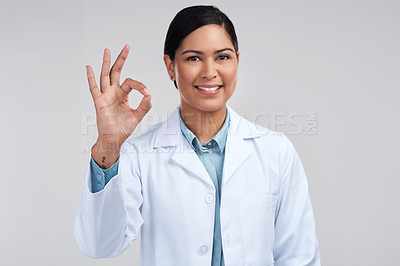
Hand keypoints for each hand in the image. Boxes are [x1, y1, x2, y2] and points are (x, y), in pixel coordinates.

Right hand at [86, 44, 151, 166]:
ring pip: (105, 75)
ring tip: (108, 50)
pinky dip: (91, 78)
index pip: (131, 82)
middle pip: (116, 71)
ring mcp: (105, 96)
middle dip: (121, 59)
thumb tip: (149, 94)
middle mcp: (113, 92)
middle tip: (127, 47)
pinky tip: (89, 68)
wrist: (114, 139)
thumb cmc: (123, 128)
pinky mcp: (99, 102)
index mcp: (122, 94)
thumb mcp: (138, 115)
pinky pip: (94, 88)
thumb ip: (145, 105)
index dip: (140, 85)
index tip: (146, 92)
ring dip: (107, 63)